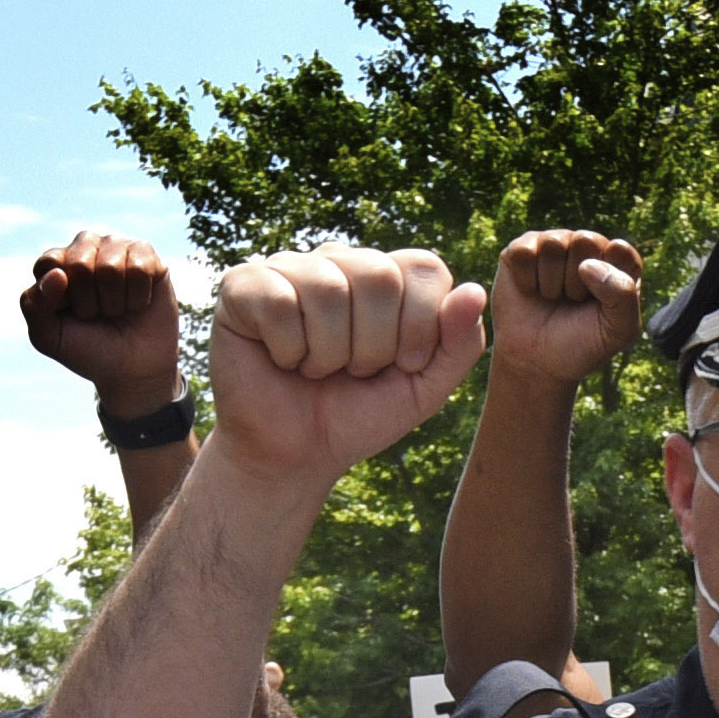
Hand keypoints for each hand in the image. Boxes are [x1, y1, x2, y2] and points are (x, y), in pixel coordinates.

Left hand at [23, 230, 187, 413]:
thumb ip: (35, 306)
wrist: (134, 370)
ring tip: (117, 310)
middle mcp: (85, 247)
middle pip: (79, 264)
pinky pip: (139, 269)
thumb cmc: (89, 350)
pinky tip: (137, 303)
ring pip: (111, 267)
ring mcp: (117, 247)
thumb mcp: (49, 338)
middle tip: (96, 315)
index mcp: (56, 263)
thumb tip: (57, 273)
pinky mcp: (147, 255)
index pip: (49, 263)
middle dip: (88, 302)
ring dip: (114, 302)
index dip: (61, 297)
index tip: (70, 315)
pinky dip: (137, 297)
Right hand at [205, 246, 486, 492]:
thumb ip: (458, 344)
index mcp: (387, 275)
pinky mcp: (243, 286)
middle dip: (373, 346)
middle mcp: (340, 261)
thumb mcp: (424, 389)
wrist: (294, 456)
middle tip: (352, 372)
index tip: (400, 366)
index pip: (425, 268)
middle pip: (378, 275)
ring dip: (328, 353)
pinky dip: (287, 350)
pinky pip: (278, 302)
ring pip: (327, 289)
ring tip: (315, 369)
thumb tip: (475, 290)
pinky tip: (281, 360)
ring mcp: (290, 267)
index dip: (419, 328)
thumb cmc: (357, 416)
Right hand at [485, 229, 642, 392]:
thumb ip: (623, 295)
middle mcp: (586, 247)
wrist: (536, 364)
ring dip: (551, 282)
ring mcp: (553, 245)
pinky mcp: (522, 250)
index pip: (620, 251)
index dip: (608, 281)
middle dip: (577, 282)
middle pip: (585, 241)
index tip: (600, 307)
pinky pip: (524, 252)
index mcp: (617, 262)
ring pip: (552, 245)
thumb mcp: (619, 330)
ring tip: (551, 298)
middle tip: (572, 302)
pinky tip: (530, 291)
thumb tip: (587, 265)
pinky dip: (526, 279)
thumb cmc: (581, 345)